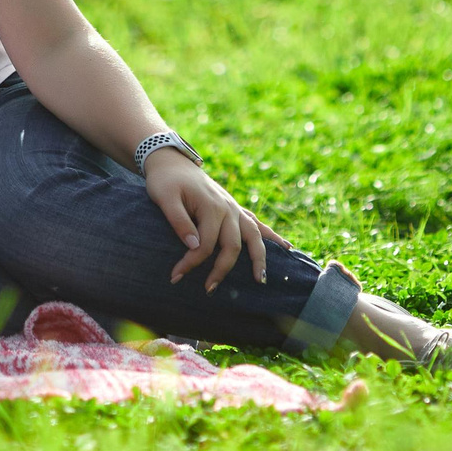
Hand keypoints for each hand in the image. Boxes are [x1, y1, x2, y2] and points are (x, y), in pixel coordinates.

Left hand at [146, 151, 271, 290]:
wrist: (171, 160)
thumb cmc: (165, 180)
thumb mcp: (164, 198)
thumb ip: (178, 221)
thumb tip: (195, 246)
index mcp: (211, 207)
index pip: (206, 244)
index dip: (191, 263)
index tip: (175, 276)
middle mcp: (228, 208)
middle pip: (233, 246)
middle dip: (222, 270)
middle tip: (209, 290)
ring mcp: (234, 208)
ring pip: (254, 236)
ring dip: (260, 259)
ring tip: (262, 280)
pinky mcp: (235, 207)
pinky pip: (257, 223)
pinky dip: (272, 236)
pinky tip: (287, 247)